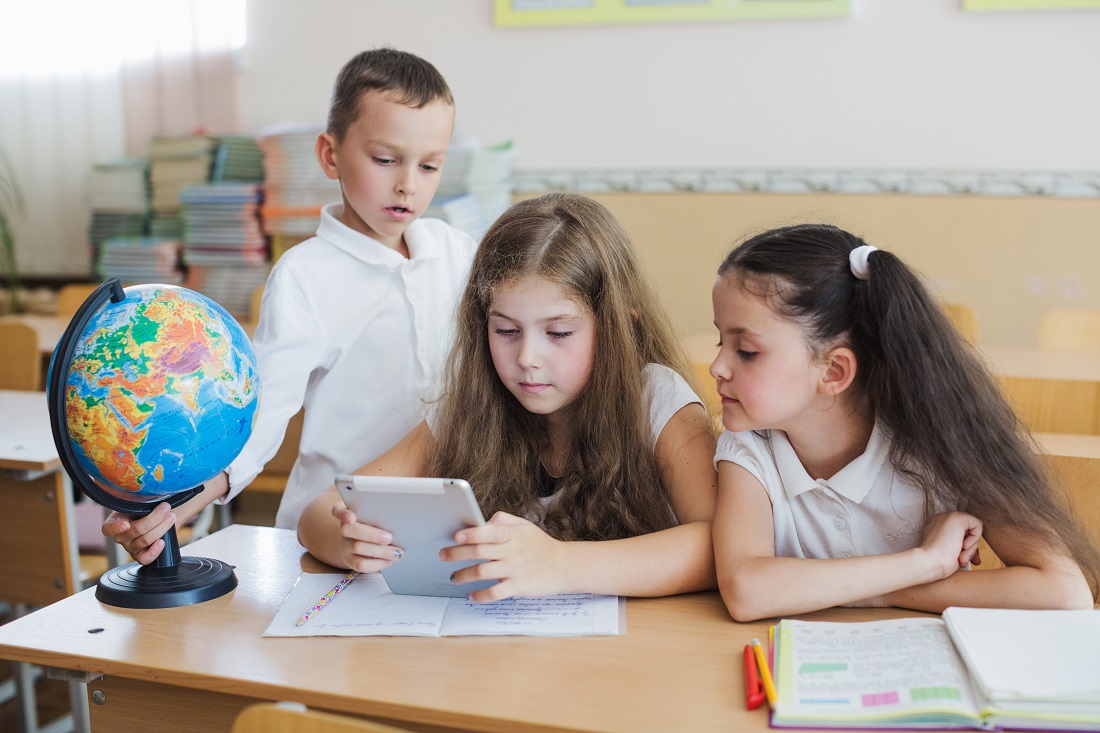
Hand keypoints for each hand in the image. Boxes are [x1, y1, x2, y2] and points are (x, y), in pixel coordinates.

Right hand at [102, 503, 175, 564]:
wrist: (165, 514)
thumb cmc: (152, 505)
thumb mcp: (143, 499)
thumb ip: (140, 499)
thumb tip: (148, 492)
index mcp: (116, 521)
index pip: (107, 528)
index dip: (115, 528)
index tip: (126, 524)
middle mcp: (121, 536)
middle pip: (135, 530)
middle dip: (154, 518)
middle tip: (166, 507)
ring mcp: (130, 547)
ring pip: (144, 540)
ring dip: (161, 528)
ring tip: (171, 517)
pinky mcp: (141, 556)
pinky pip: (145, 558)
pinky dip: (154, 551)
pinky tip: (162, 542)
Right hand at [330, 501, 403, 572]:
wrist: (364, 539)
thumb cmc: (374, 522)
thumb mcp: (375, 514)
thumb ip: (380, 513)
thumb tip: (397, 518)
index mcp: (347, 512)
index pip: (338, 510)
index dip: (343, 514)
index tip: (351, 517)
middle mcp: (343, 528)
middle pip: (348, 530)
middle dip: (371, 534)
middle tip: (390, 537)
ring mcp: (345, 545)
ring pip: (357, 548)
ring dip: (380, 551)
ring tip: (396, 552)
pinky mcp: (350, 560)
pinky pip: (361, 565)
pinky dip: (377, 564)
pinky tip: (390, 561)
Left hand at [439, 511, 566, 601]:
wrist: (565, 566)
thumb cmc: (540, 545)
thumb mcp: (524, 525)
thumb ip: (503, 520)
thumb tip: (481, 522)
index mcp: (513, 534)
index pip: (489, 531)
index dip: (471, 534)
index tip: (455, 536)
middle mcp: (513, 550)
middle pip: (480, 552)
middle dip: (457, 554)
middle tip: (443, 555)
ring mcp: (515, 569)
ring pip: (483, 573)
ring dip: (464, 575)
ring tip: (454, 578)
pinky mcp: (519, 587)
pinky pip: (495, 593)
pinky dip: (481, 596)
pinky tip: (472, 596)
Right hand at [918, 511, 983, 579]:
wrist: (930, 562)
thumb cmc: (937, 562)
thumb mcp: (951, 553)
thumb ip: (960, 548)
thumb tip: (975, 554)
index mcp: (938, 527)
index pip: (959, 533)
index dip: (966, 547)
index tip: (965, 560)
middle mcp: (942, 519)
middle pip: (968, 531)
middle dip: (971, 548)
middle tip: (965, 560)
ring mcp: (949, 516)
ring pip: (973, 529)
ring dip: (971, 547)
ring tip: (962, 558)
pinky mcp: (958, 517)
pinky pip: (978, 525)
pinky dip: (975, 539)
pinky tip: (963, 546)